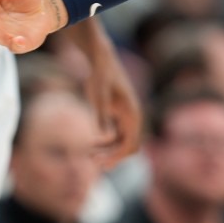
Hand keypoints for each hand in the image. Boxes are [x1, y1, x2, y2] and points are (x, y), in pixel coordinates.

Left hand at [82, 35, 142, 166]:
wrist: (102, 61)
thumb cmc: (99, 77)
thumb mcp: (98, 96)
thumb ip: (102, 116)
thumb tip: (105, 137)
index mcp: (132, 114)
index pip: (131, 144)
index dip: (117, 156)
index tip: (99, 161)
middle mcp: (133, 117)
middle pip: (130, 146)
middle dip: (114, 156)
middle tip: (93, 160)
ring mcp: (127, 116)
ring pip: (124, 142)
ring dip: (109, 151)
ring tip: (89, 155)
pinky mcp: (120, 114)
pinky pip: (118, 136)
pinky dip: (107, 143)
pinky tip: (91, 145)